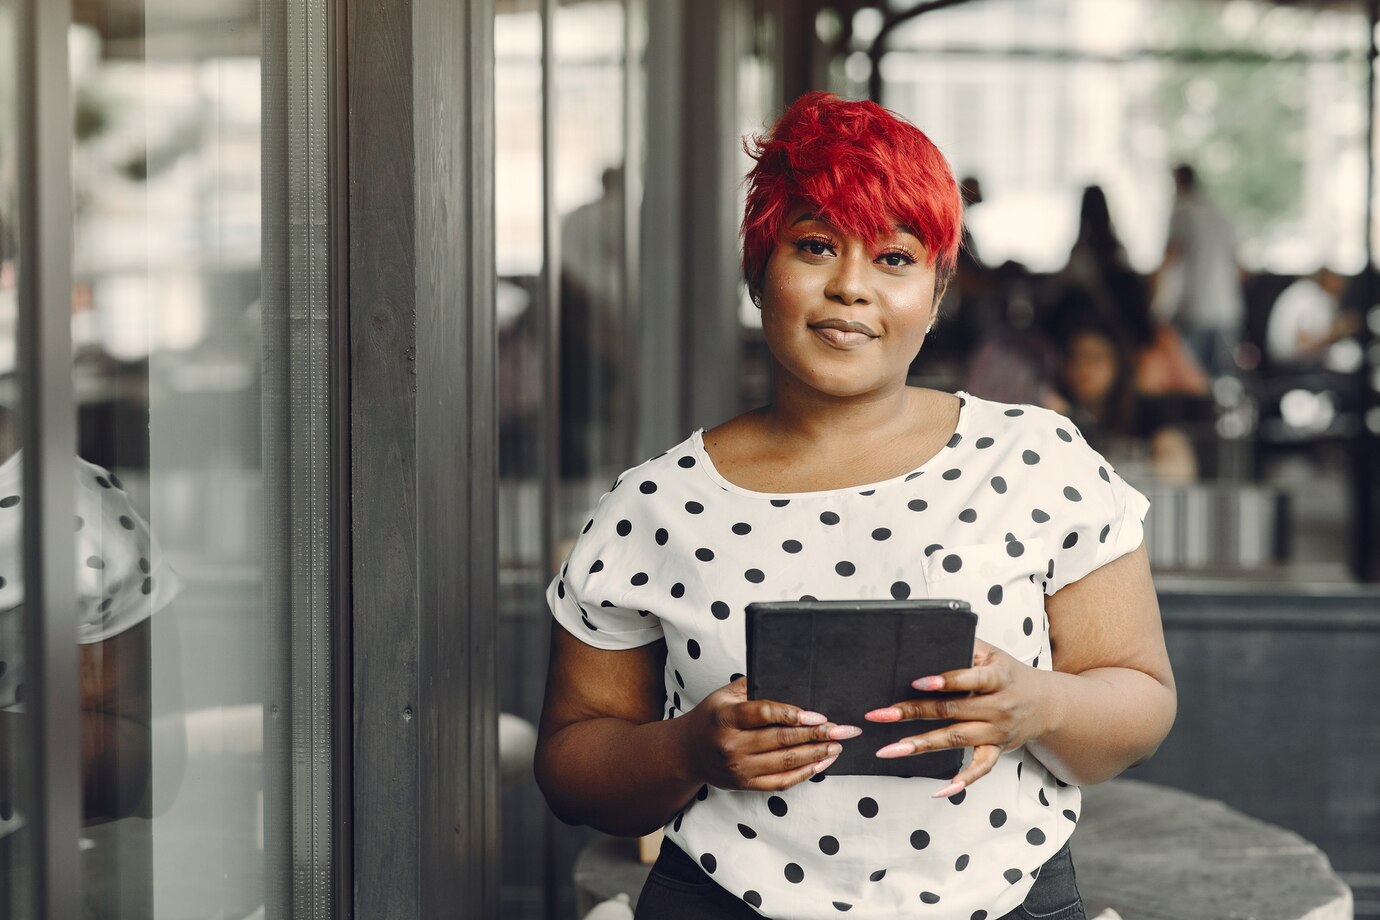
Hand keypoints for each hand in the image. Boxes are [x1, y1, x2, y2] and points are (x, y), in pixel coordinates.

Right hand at [676, 677, 860, 792]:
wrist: (686, 752)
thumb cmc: (710, 718)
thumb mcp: (723, 695)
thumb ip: (752, 686)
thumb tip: (789, 676)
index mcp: (726, 717)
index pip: (764, 715)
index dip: (793, 715)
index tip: (819, 715)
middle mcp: (731, 745)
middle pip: (781, 740)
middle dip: (816, 735)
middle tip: (841, 730)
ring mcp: (738, 768)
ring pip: (785, 762)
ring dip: (816, 754)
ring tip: (837, 746)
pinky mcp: (745, 784)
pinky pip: (780, 782)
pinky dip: (804, 774)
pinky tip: (821, 764)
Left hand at [863, 640, 1050, 796]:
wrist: (1048, 704)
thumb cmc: (1010, 674)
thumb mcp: (993, 653)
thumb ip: (965, 645)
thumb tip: (928, 637)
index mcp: (998, 677)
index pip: (970, 679)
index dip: (944, 681)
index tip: (916, 682)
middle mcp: (998, 706)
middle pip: (952, 711)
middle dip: (914, 712)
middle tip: (881, 714)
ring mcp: (997, 731)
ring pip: (956, 739)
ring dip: (921, 744)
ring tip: (890, 749)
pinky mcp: (997, 750)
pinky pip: (980, 768)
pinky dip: (962, 780)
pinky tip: (940, 790)